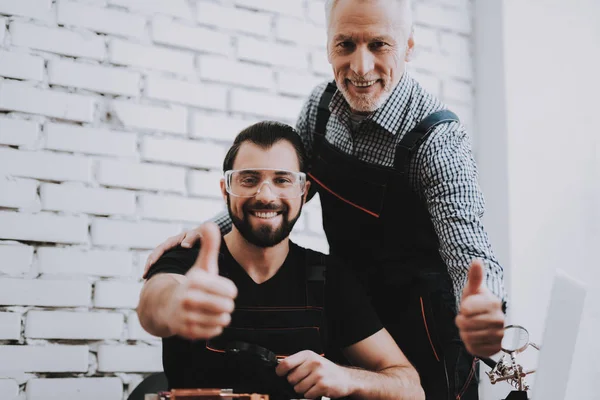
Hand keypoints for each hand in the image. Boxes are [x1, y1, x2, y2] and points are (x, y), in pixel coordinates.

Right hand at [143, 226, 203, 277]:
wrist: (202, 237)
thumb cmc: (199, 236)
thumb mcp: (196, 235)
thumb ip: (191, 238)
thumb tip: (184, 246)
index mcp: (173, 241)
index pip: (161, 248)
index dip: (155, 256)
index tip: (151, 264)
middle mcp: (168, 247)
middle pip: (155, 255)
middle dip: (149, 265)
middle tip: (145, 275)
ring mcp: (168, 253)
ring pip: (156, 261)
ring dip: (150, 269)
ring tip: (146, 279)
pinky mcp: (170, 258)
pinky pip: (161, 264)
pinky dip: (156, 271)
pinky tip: (154, 280)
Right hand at [164, 223, 236, 339]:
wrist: (168, 306)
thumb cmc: (192, 284)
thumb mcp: (202, 265)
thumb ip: (209, 245)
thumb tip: (210, 223)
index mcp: (194, 280)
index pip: (230, 290)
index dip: (230, 290)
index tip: (223, 289)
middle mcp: (187, 299)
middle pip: (227, 306)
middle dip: (226, 304)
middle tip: (219, 301)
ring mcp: (186, 317)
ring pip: (222, 320)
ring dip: (221, 315)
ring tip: (212, 310)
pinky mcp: (187, 332)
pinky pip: (215, 331)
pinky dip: (214, 326)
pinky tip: (206, 319)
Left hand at [276, 350, 352, 398]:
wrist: (346, 378)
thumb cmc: (326, 370)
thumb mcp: (312, 361)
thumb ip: (297, 363)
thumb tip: (279, 368)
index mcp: (308, 355)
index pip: (286, 363)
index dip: (280, 371)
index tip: (280, 374)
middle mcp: (313, 362)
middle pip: (291, 378)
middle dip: (295, 383)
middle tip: (304, 381)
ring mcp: (319, 374)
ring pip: (298, 388)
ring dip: (303, 390)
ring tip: (312, 385)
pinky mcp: (323, 385)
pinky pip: (307, 395)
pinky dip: (310, 395)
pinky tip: (317, 389)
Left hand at [455, 259, 504, 356]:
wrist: (486, 317)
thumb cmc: (478, 301)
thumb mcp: (473, 288)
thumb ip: (474, 276)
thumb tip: (476, 261)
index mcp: (494, 304)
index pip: (466, 309)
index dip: (462, 308)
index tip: (467, 307)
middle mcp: (500, 320)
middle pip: (466, 324)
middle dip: (461, 320)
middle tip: (467, 317)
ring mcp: (499, 336)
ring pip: (469, 337)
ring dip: (465, 332)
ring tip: (471, 326)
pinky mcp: (495, 349)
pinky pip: (473, 348)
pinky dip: (470, 343)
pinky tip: (475, 336)